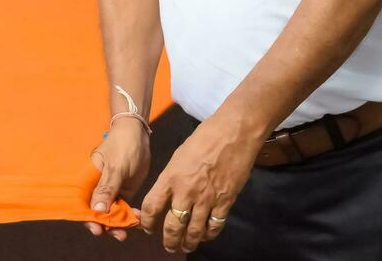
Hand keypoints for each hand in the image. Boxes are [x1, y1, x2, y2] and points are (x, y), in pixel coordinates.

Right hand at [84, 118, 149, 240]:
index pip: (84, 203)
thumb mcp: (116, 167)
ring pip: (111, 214)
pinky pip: (123, 209)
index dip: (89, 218)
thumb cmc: (122, 146)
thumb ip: (107, 188)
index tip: (98, 230)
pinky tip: (138, 218)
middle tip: (120, 235)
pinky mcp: (123, 192)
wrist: (137, 135)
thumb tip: (97, 210)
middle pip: (98, 212)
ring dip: (120, 223)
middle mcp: (97, 188)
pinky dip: (130, 216)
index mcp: (88, 180)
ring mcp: (111, 191)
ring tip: (131, 227)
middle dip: (107, 225)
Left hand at [139, 110, 261, 252]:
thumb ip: (172, 177)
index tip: (147, 228)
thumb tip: (167, 193)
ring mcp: (207, 199)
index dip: (147, 221)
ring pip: (194, 231)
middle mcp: (186, 191)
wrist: (233, 134)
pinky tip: (205, 236)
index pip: (152, 206)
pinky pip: (215, 225)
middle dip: (169, 240)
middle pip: (173, 225)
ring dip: (189, 242)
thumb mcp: (179, 156)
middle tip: (168, 246)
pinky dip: (209, 234)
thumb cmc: (204, 138)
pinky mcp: (225, 201)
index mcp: (170, 177)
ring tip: (185, 247)